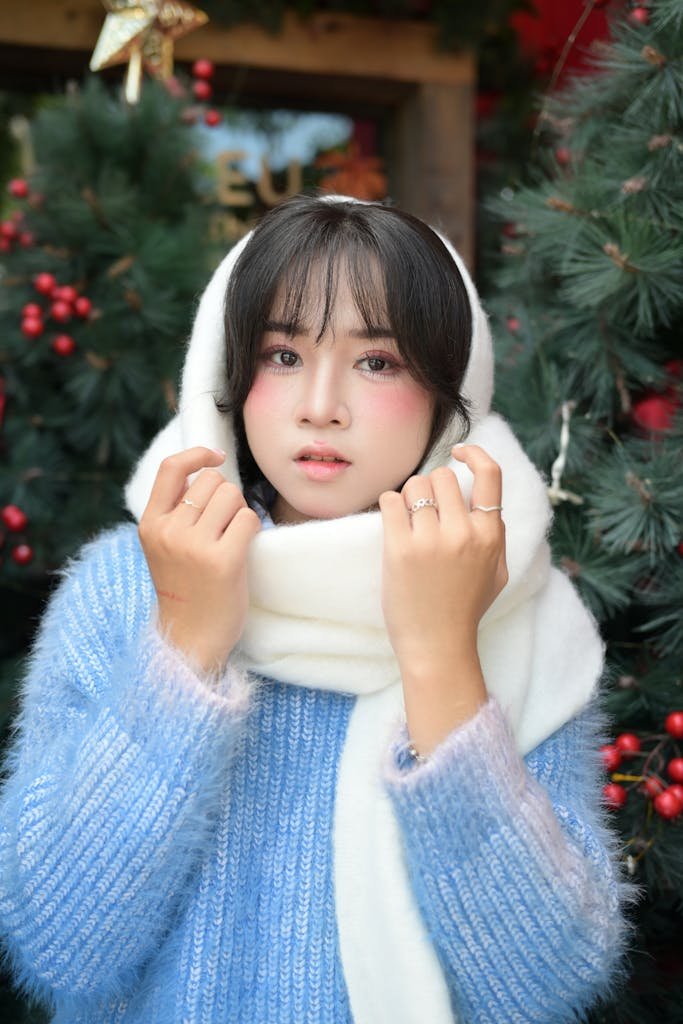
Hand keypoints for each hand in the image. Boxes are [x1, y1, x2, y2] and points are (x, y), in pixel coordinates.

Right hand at [138, 447, 260, 674]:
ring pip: (232, 496)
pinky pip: (249, 519)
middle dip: (225, 496)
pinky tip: (241, 552)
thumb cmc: (186, 589)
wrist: (189, 639)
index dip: (197, 455)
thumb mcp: (165, 547)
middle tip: (223, 527)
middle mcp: (169, 532)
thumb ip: (176, 512)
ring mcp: (195, 546)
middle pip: (212, 481)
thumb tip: (210, 470)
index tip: (217, 456)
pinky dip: (251, 530)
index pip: (171, 469)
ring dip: (239, 513)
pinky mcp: (223, 560)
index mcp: (150, 525)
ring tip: (230, 541)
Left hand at [378, 445, 507, 678]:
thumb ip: (496, 535)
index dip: (474, 454)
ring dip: (409, 496)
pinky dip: (390, 505)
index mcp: (490, 536)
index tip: (458, 453)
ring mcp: (430, 541)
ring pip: (415, 486)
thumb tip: (486, 502)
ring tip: (409, 519)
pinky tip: (393, 522)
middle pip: (442, 476)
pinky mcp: (400, 550)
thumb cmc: (466, 609)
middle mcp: (463, 533)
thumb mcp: (497, 573)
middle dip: (431, 486)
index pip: (490, 474)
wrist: (438, 646)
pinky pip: (390, 501)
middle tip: (426, 508)